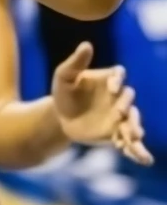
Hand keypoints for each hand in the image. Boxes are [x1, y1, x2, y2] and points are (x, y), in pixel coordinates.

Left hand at [52, 43, 153, 164]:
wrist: (60, 118)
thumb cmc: (63, 92)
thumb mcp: (64, 76)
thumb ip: (76, 62)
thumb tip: (87, 44)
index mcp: (108, 80)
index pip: (118, 76)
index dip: (117, 80)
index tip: (111, 87)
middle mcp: (119, 98)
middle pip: (128, 100)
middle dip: (126, 106)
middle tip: (120, 113)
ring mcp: (121, 118)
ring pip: (133, 122)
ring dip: (135, 129)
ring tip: (134, 136)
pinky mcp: (118, 134)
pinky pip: (131, 143)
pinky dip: (138, 151)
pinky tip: (144, 160)